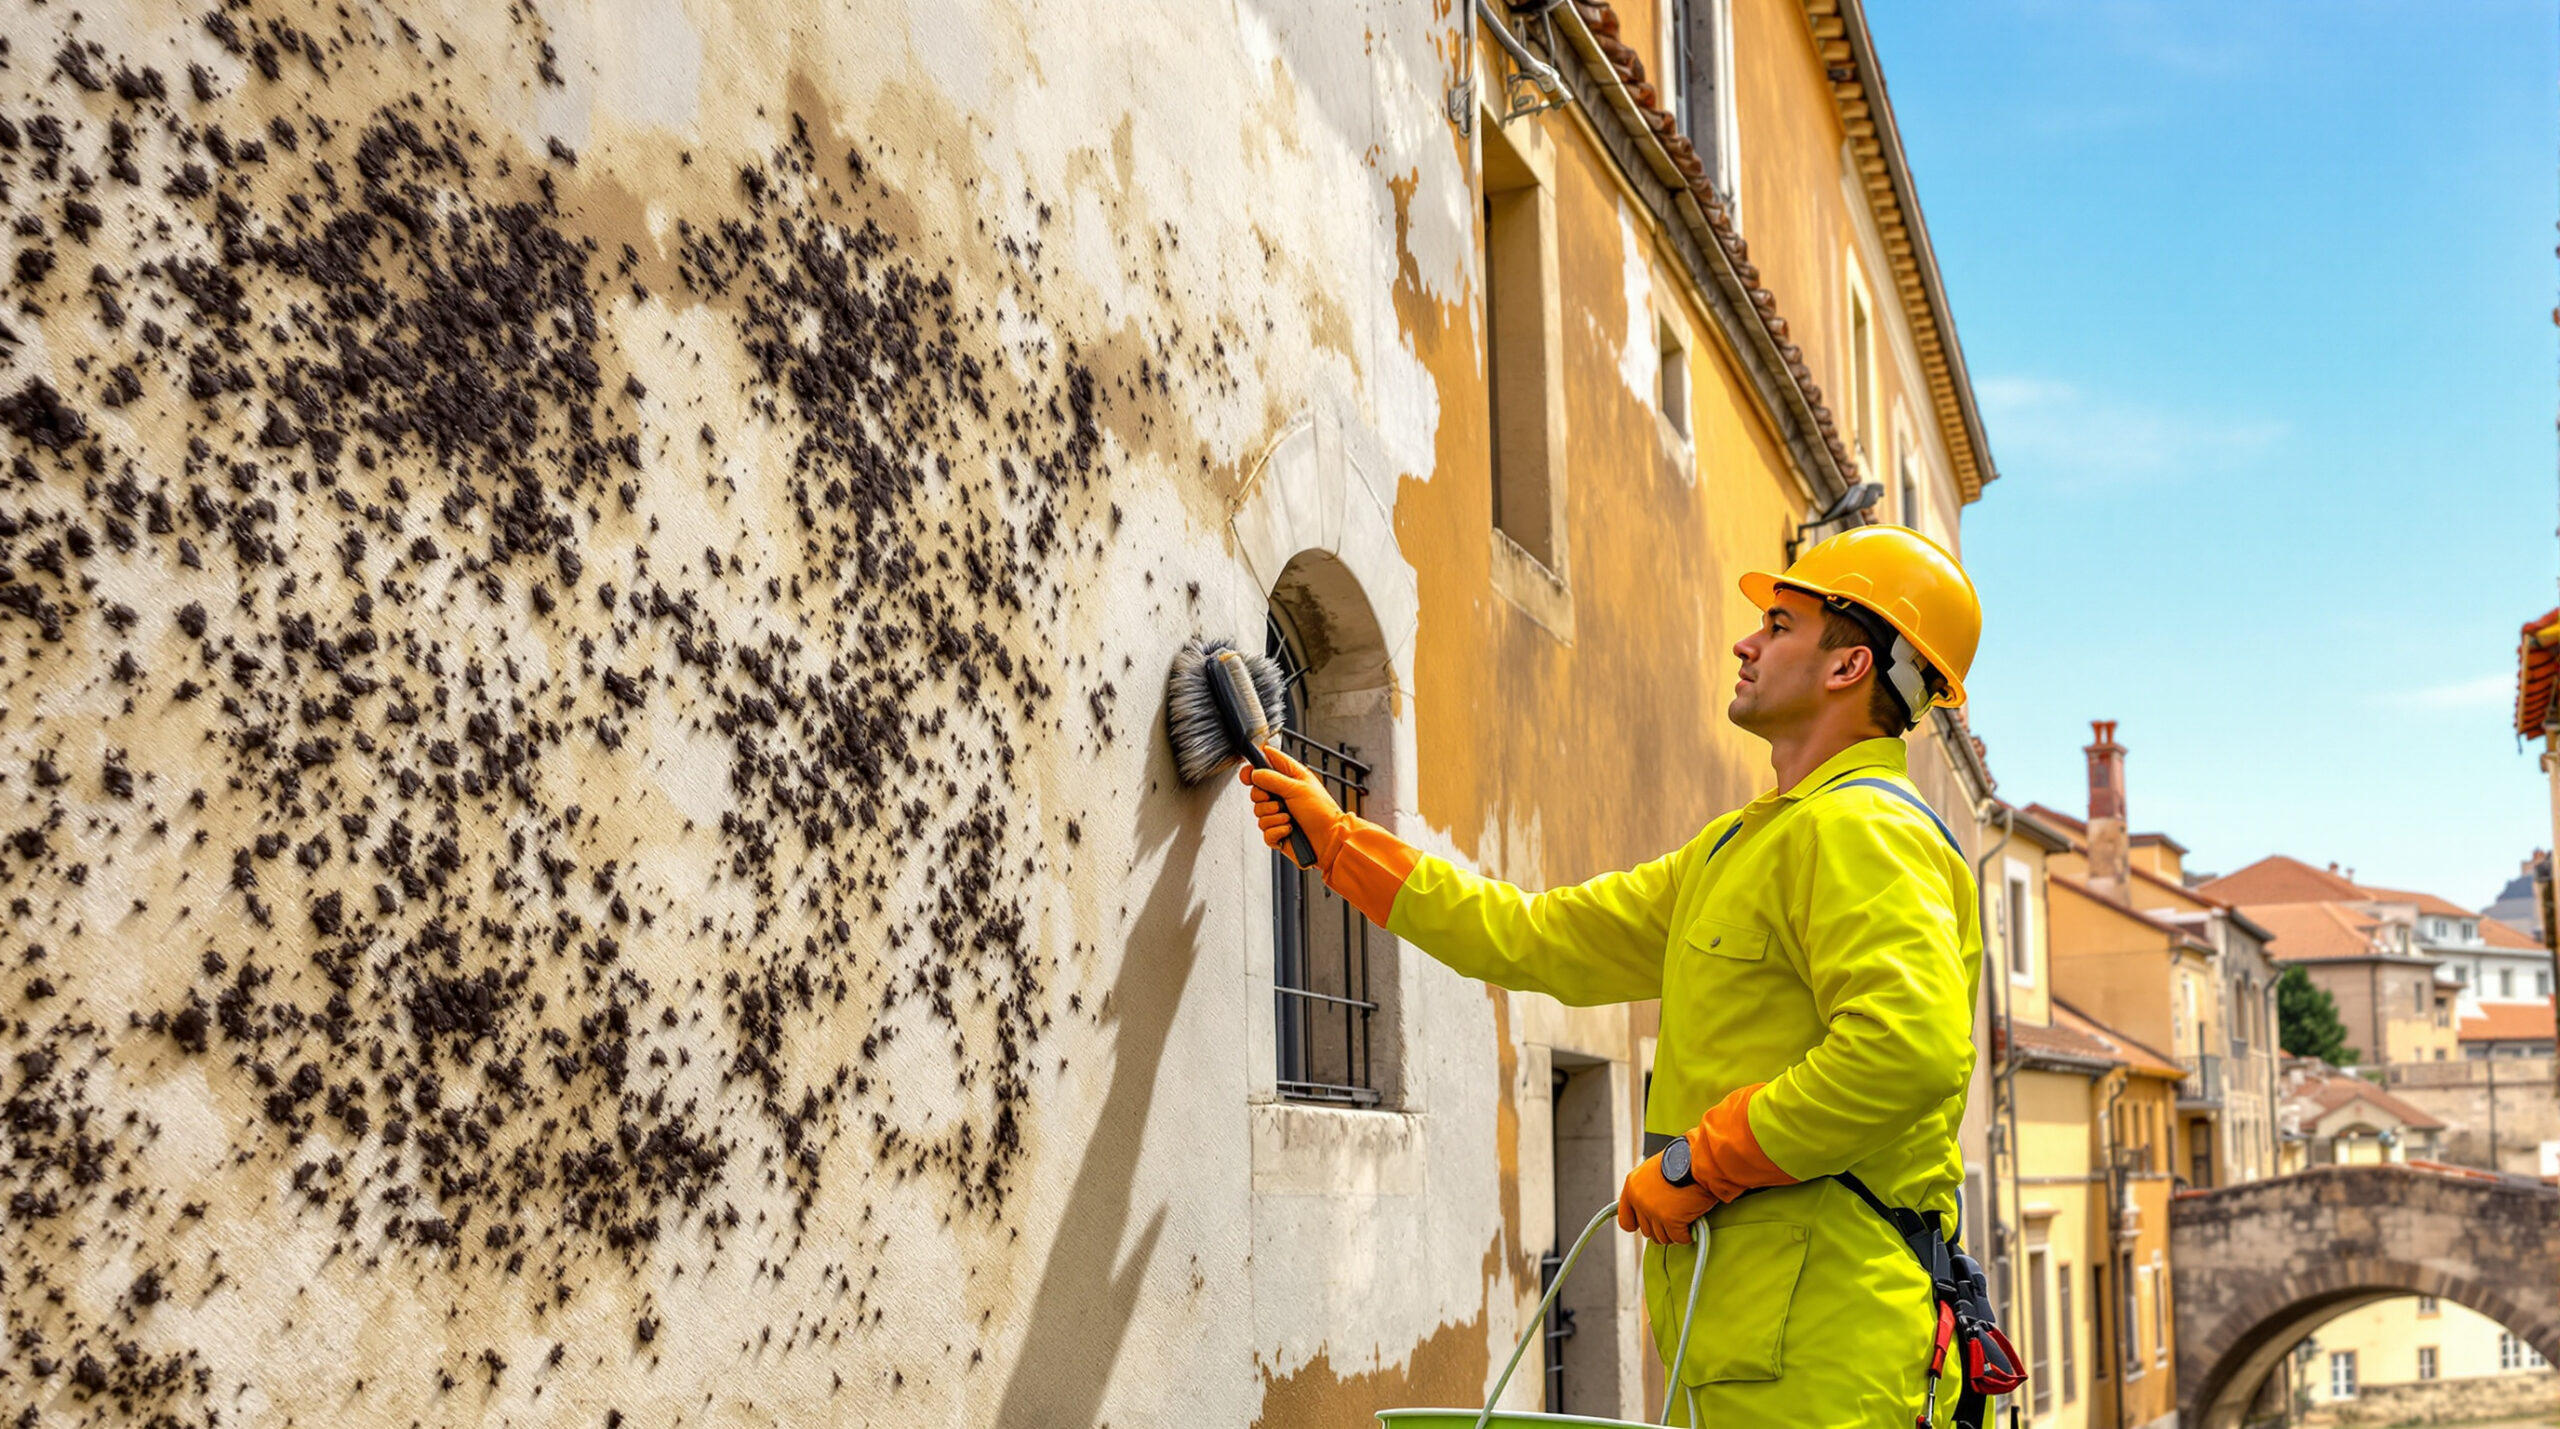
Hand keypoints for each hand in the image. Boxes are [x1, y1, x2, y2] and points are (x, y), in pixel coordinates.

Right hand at [1240, 744, 1350, 870]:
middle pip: (1256, 791)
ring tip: (1288, 818)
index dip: (1255, 767)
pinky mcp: (1277, 832)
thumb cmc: (1321, 812)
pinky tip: (1289, 830)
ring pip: (1258, 812)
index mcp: (1290, 778)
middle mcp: (1283, 795)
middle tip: (1277, 802)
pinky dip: (1276, 830)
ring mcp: (1279, 814)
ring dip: (1273, 816)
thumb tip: (1254, 773)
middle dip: (1263, 798)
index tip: (1249, 775)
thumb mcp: (1297, 788)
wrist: (1329, 840)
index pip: (1267, 765)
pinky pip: (1264, 831)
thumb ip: (1273, 778)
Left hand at [1618, 1137, 1717, 1244]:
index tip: (1650, 1223)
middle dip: (1662, 1227)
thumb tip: (1653, 1206)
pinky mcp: (1670, 1220)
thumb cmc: (1683, 1160)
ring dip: (1675, 1232)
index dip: (1639, 1224)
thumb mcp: (1656, 1169)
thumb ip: (1649, 1188)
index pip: (1625, 1220)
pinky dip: (1687, 1235)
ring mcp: (1654, 1211)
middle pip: (1647, 1231)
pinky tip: (1693, 1225)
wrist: (1700, 1159)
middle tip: (1676, 1217)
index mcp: (1632, 1186)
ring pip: (1662, 1237)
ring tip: (1685, 1218)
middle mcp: (1639, 1200)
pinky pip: (1679, 1238)